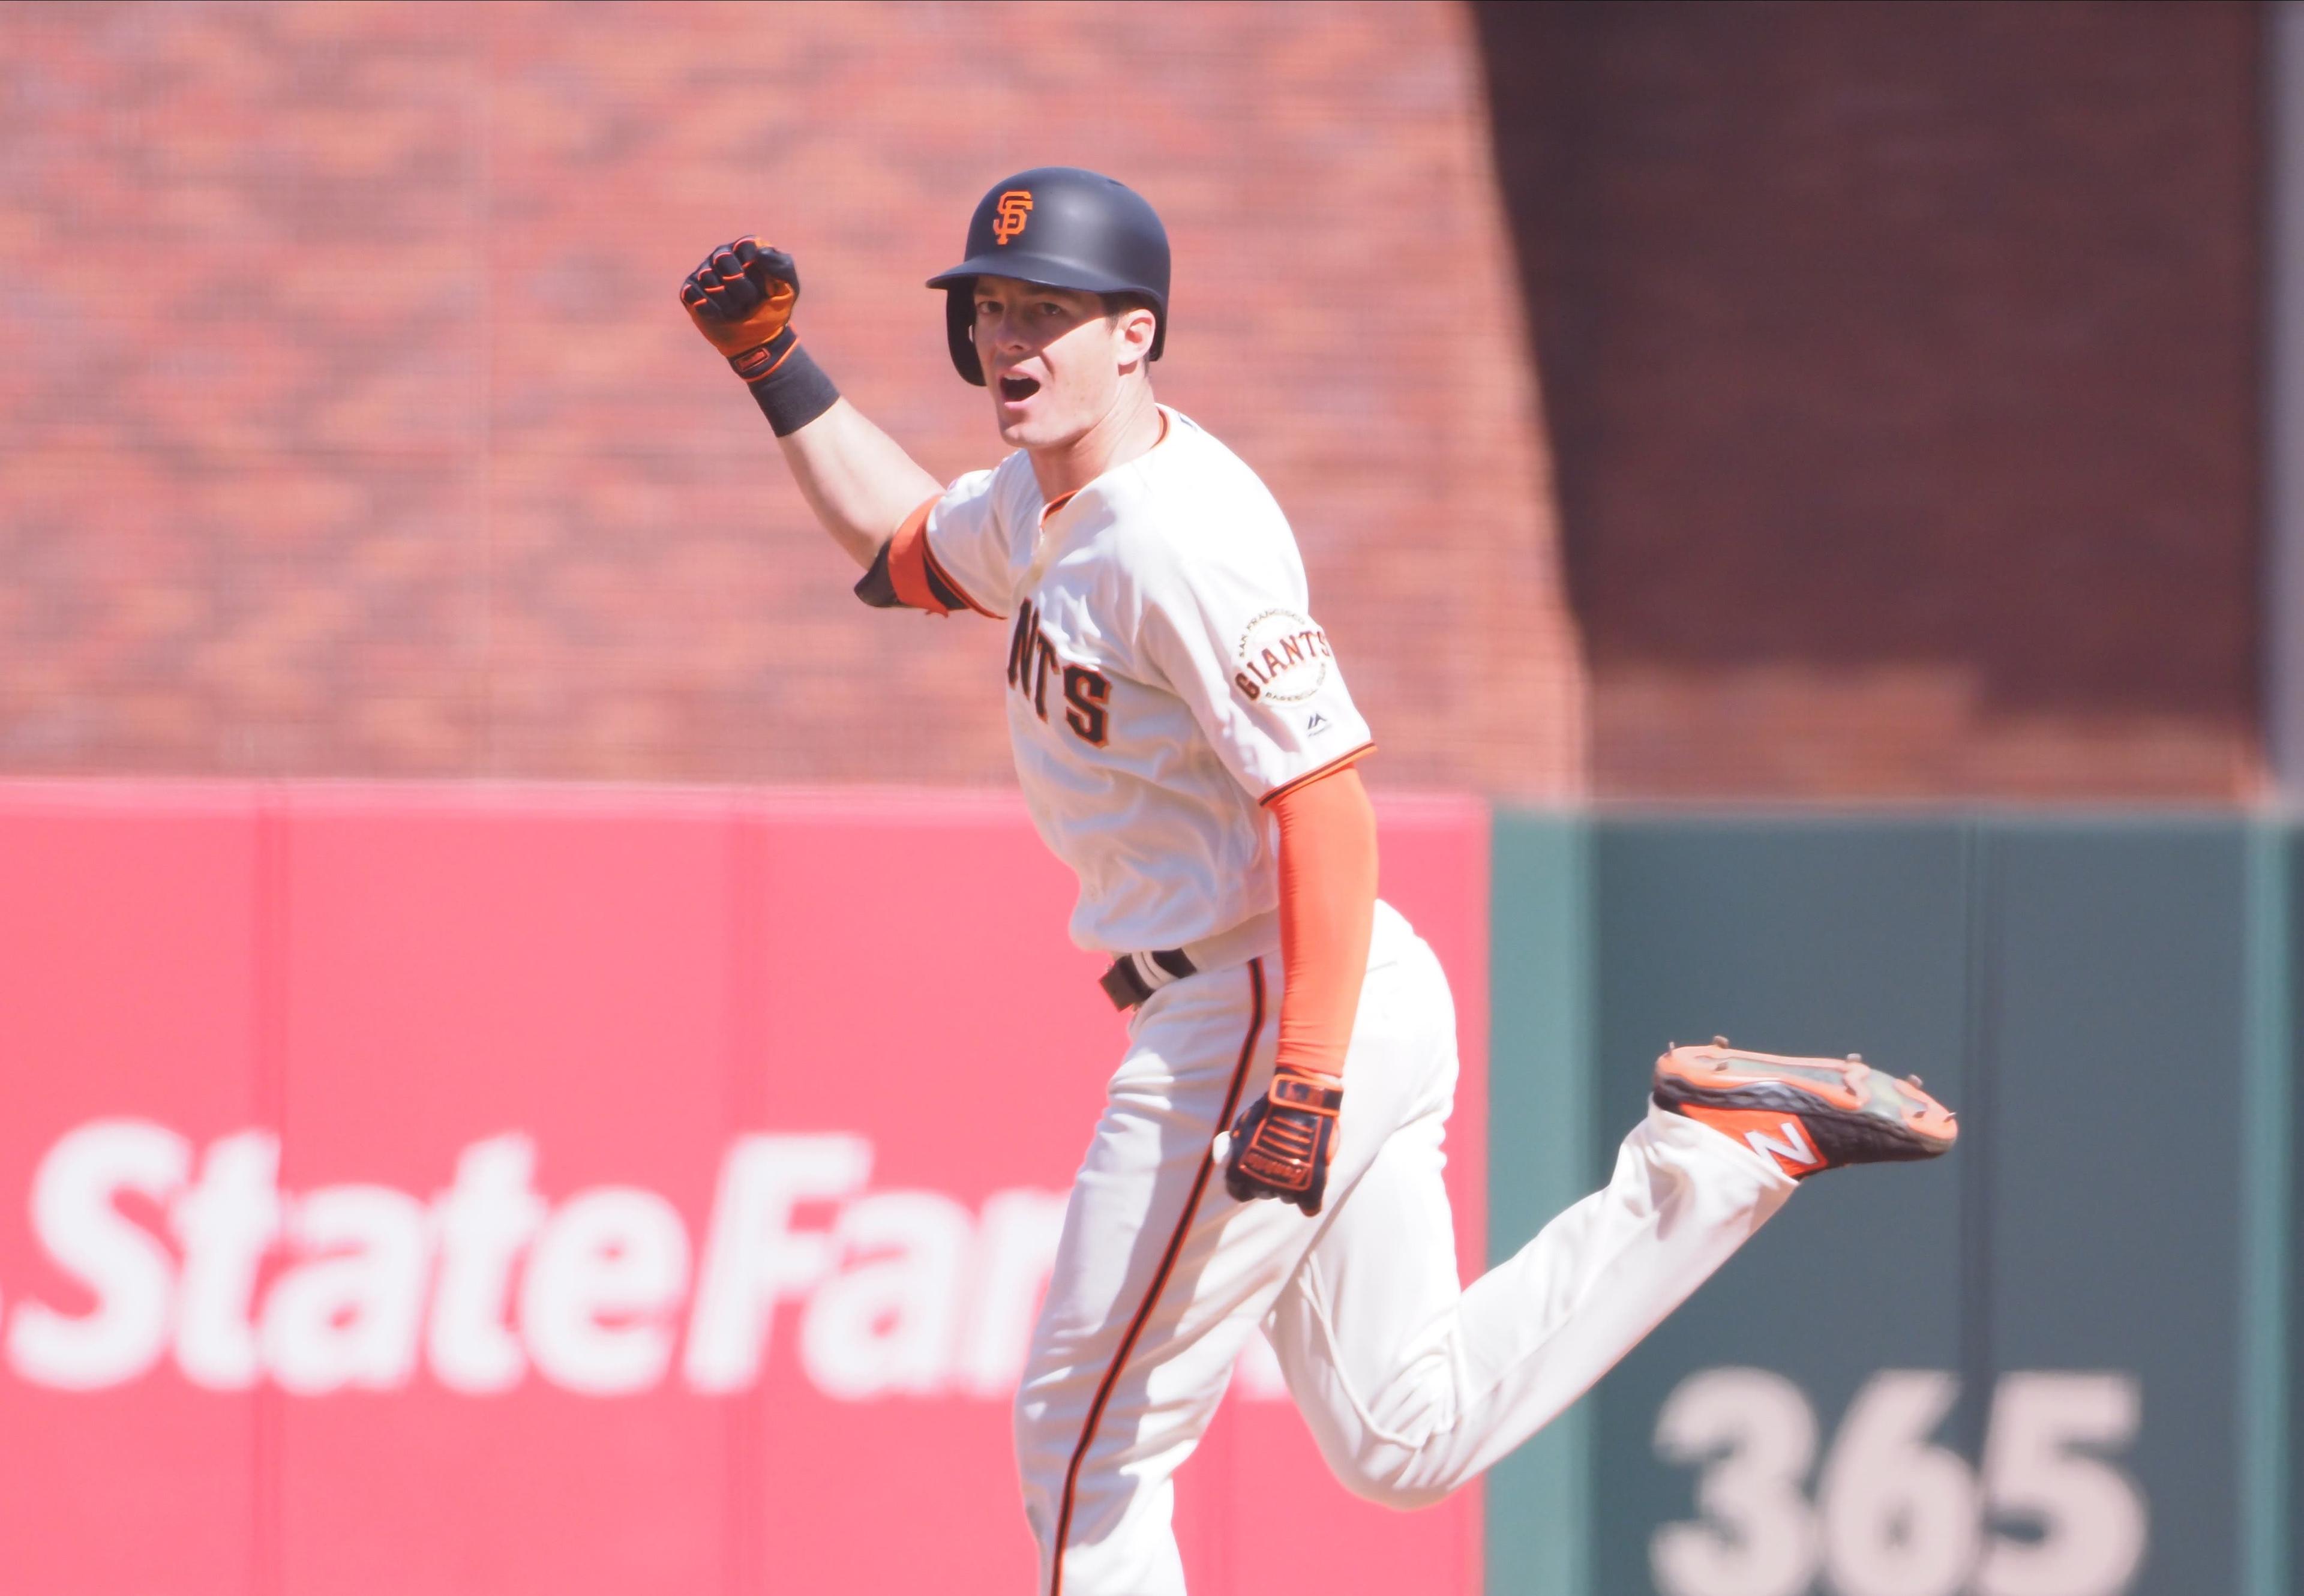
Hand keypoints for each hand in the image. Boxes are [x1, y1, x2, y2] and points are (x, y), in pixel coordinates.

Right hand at [680, 238, 799, 372]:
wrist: (759, 338)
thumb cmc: (774, 307)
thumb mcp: (789, 288)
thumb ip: (782, 267)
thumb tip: (761, 252)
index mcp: (747, 247)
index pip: (745, 248)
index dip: (757, 274)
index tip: (767, 290)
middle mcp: (723, 254)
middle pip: (723, 260)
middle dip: (740, 288)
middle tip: (750, 302)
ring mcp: (705, 270)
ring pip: (707, 277)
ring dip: (727, 302)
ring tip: (737, 310)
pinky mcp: (691, 288)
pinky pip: (692, 292)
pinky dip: (709, 309)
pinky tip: (721, 315)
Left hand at [1223, 1064, 1341, 1215]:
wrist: (1301, 1101)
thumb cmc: (1269, 1110)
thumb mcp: (1242, 1126)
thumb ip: (1233, 1148)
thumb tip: (1224, 1160)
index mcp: (1238, 1172)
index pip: (1237, 1192)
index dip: (1245, 1183)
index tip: (1254, 1173)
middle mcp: (1259, 1184)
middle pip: (1263, 1192)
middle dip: (1269, 1178)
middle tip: (1280, 1159)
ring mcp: (1285, 1189)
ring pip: (1285, 1196)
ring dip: (1290, 1184)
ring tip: (1299, 1160)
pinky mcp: (1310, 1190)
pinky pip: (1309, 1206)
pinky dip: (1311, 1201)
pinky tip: (1313, 1189)